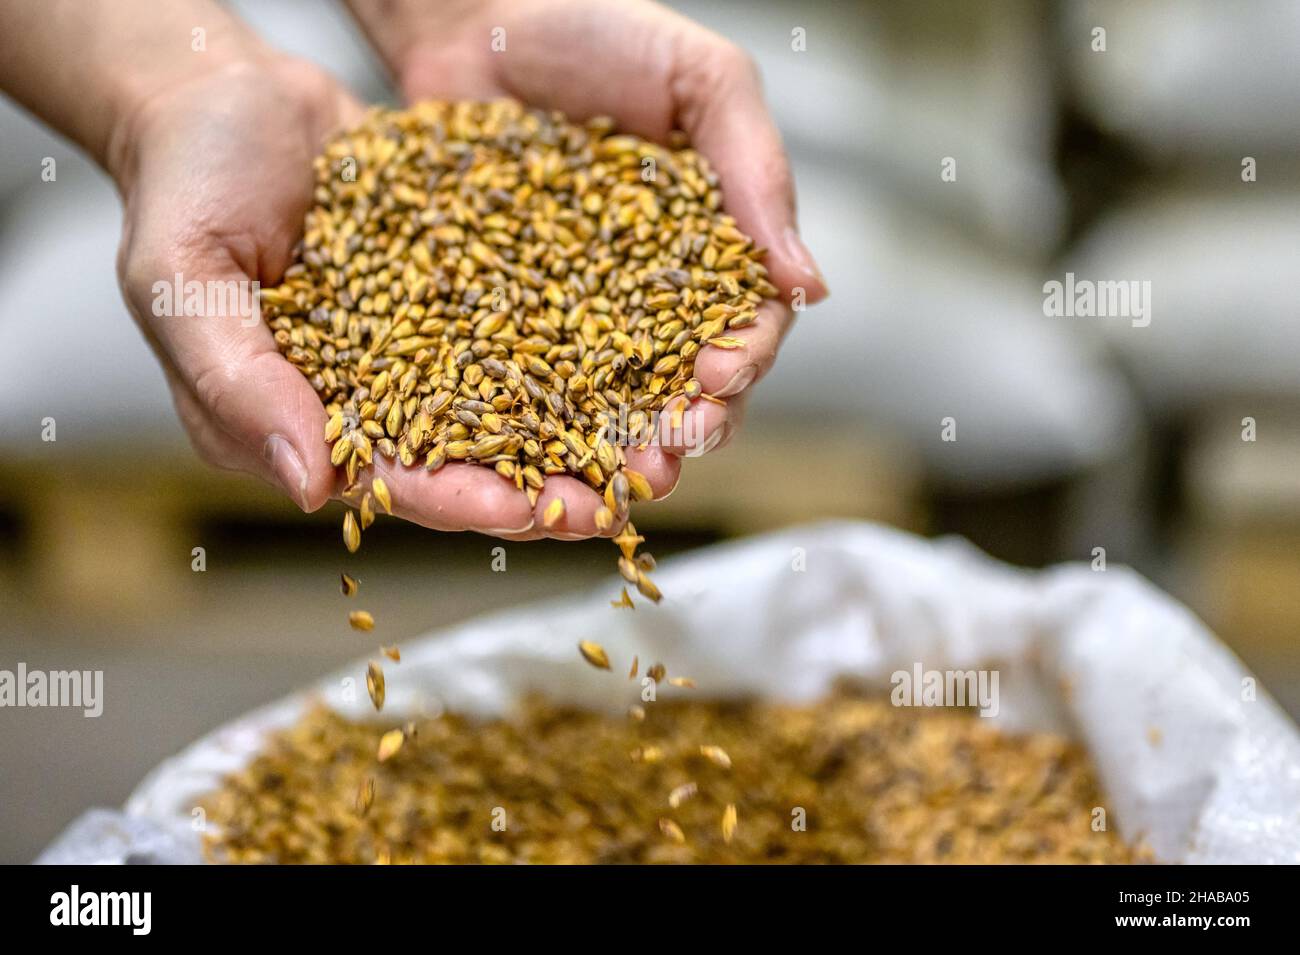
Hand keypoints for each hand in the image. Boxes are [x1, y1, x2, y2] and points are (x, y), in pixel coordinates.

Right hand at [112, 54, 621, 538]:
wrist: (227, 91)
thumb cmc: (183, 183)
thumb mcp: (182, 281)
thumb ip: (236, 384)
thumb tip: (310, 488)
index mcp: (306, 419)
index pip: (392, 481)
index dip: (460, 500)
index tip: (526, 509)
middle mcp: (376, 396)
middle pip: (472, 460)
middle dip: (544, 486)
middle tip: (618, 498)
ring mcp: (426, 347)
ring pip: (516, 405)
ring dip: (582, 432)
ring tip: (652, 445)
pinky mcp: (464, 294)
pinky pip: (531, 326)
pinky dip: (584, 347)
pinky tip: (642, 354)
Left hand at [347, 0, 827, 521]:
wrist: (475, 12)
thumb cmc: (597, 30)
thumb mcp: (701, 79)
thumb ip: (757, 172)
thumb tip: (811, 285)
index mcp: (710, 250)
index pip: (744, 324)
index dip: (741, 359)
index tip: (722, 377)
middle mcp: (647, 296)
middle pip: (679, 383)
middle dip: (681, 426)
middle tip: (666, 455)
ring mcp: (573, 312)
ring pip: (604, 400)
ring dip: (610, 449)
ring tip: (603, 482)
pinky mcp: (499, 316)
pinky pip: (516, 378)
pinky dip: (525, 424)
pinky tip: (521, 456)